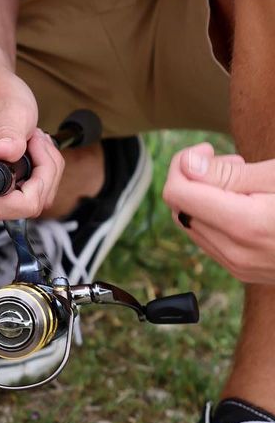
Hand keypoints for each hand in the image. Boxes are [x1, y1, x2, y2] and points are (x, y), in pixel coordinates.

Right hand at [0, 69, 64, 221]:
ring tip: (35, 140)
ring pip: (28, 201)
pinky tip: (33, 149)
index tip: (38, 157)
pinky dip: (41, 173)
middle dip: (42, 176)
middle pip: (17, 207)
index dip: (29, 194)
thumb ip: (10, 134)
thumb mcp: (10, 109)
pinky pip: (28, 194)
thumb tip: (6, 154)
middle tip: (38, 141)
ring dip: (44, 171)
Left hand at [164, 142, 274, 282]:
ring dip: (205, 197)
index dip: (182, 163)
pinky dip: (216, 216)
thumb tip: (187, 165)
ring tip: (245, 181)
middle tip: (232, 161)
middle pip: (180, 207)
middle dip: (194, 178)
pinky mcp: (244, 272)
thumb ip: (229, 173)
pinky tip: (245, 204)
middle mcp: (236, 253)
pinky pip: (210, 240)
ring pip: (192, 224)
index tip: (208, 149)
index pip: (176, 192)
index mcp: (244, 225)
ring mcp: (240, 267)